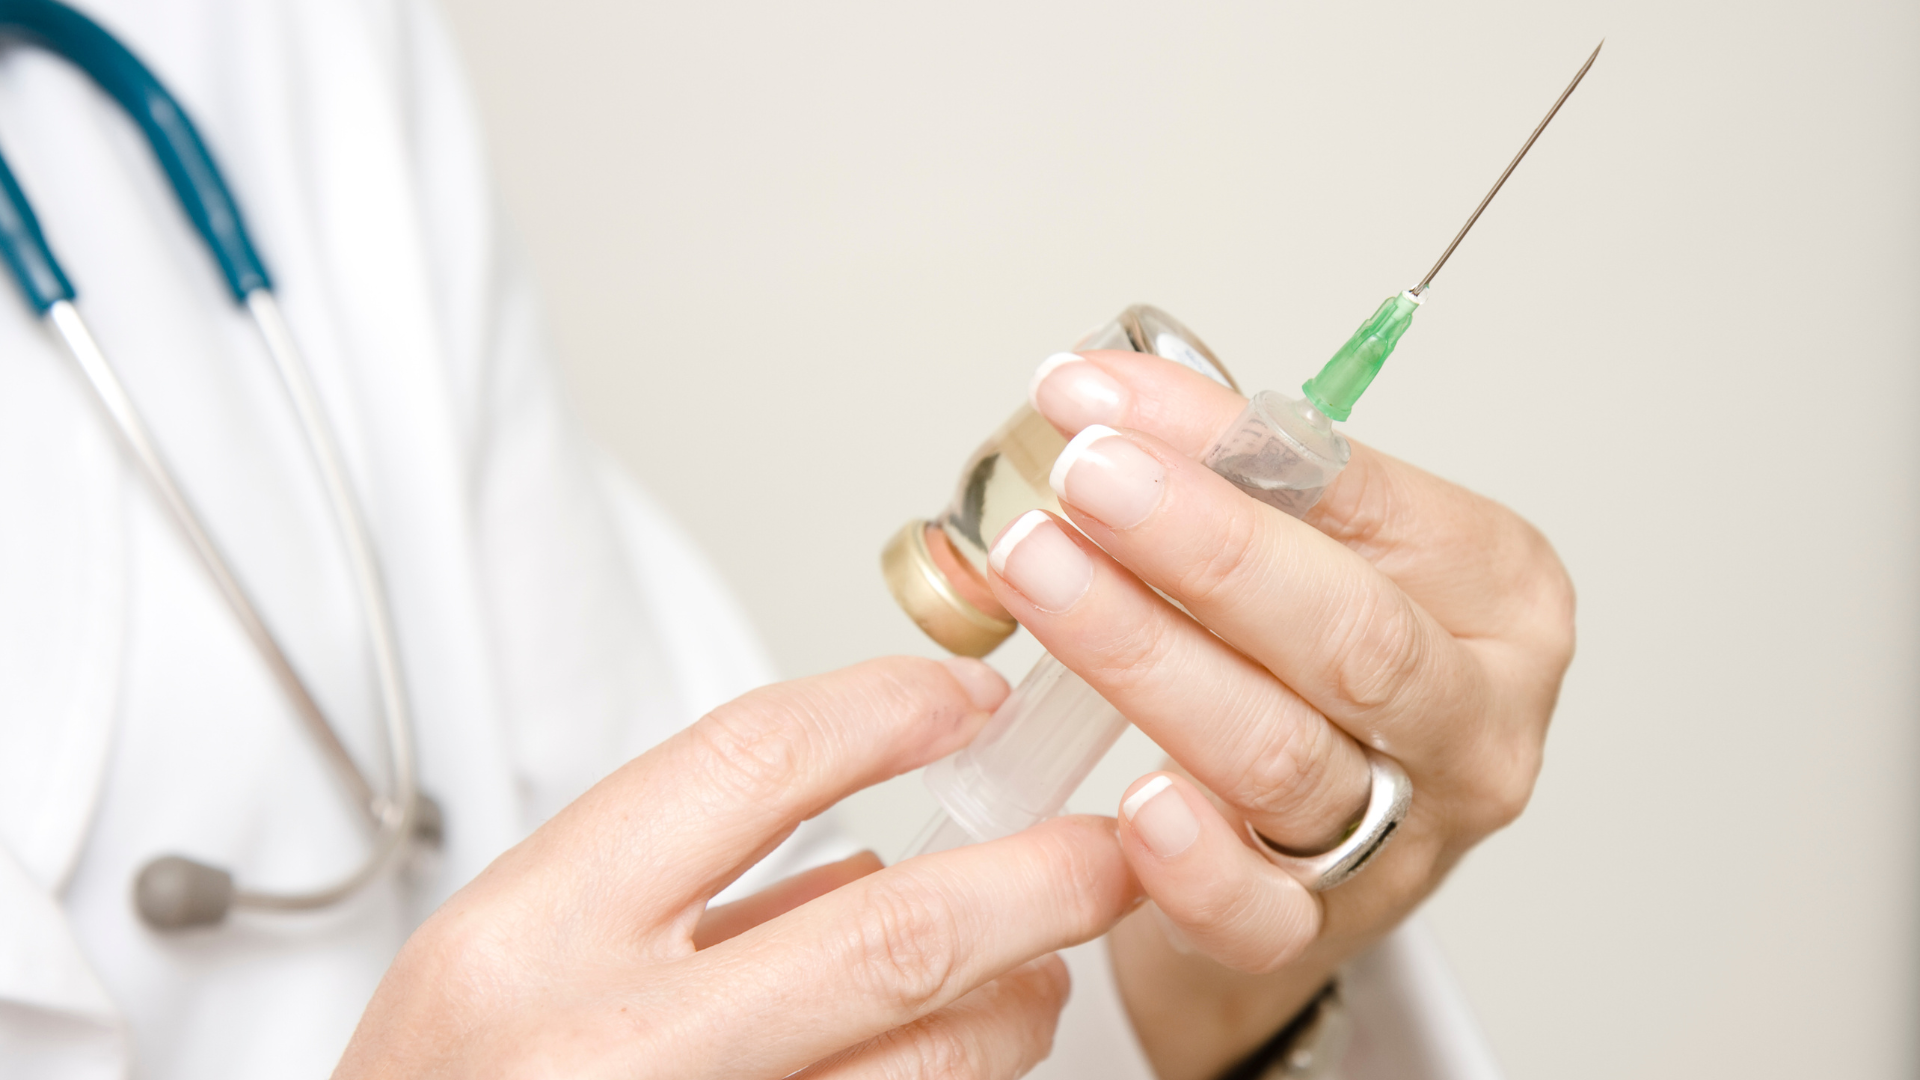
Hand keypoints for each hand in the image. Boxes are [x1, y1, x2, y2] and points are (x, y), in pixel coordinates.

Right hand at [334, 658, 1139, 1078]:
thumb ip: (680, 893)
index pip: (751, 762)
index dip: (890, 710)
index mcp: (525, 938)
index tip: (969, 698)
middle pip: (896, 931)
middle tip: (1117, 846)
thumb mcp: (505, 963)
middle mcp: (610, 1050)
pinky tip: (959, 1063)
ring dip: (1018, 1008)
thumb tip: (873, 849)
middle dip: (1044, 878)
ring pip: (931, 1065)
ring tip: (1036, 977)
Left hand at [1000, 352, 1574, 1079]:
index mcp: (1496, 592)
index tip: (1096, 395)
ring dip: (1148, 657)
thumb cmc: (1311, 673)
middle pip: (1348, 633)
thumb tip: (1101, 400)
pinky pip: (1260, 909)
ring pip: (1281, 751)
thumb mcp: (1314, 557)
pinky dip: (1196, 861)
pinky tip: (1133, 805)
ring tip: (1041, 576)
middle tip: (1084, 478)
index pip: (1361, 495)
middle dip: (1205, 546)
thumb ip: (1238, 485)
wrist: (1315, 849)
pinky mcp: (1321, 931)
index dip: (1222, 439)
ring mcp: (1409, 837)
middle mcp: (1472, 718)